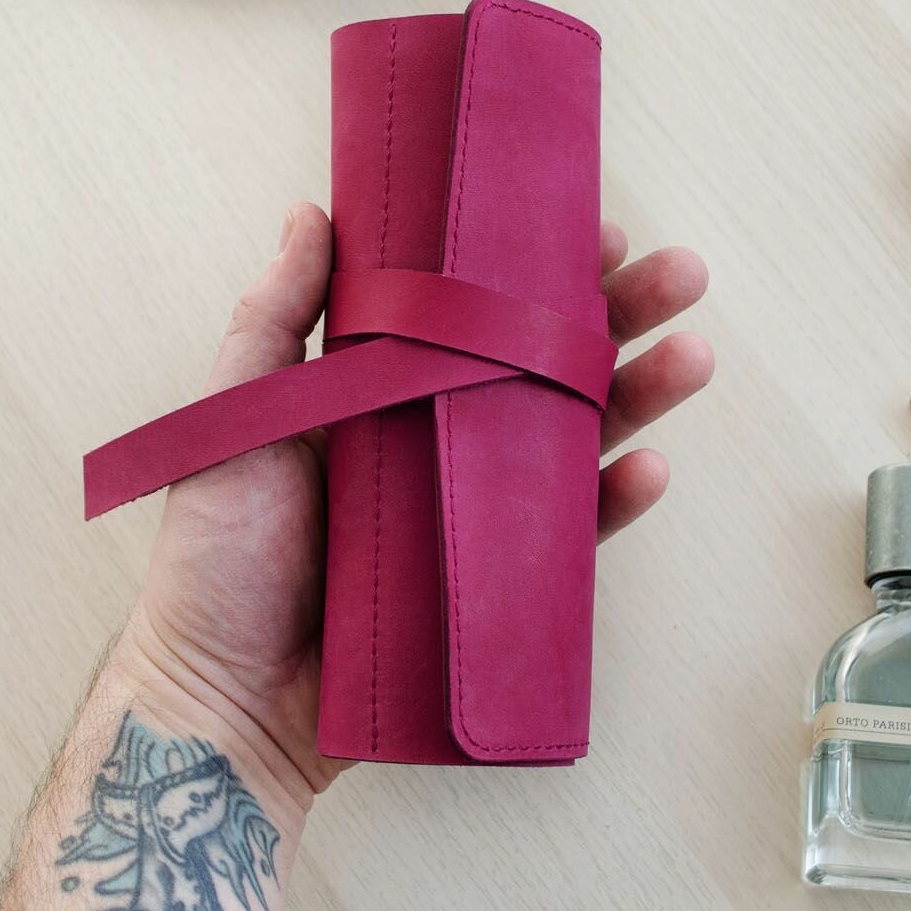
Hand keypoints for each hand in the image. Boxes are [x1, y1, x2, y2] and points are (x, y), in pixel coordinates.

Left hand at [122, 203, 711, 802]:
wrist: (226, 698)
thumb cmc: (219, 558)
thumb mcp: (237, 418)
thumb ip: (273, 318)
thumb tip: (312, 211)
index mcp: (384, 391)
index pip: (476, 312)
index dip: (535, 269)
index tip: (590, 227)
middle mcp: (438, 440)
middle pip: (544, 364)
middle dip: (620, 316)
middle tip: (679, 274)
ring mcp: (471, 513)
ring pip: (574, 440)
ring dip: (641, 394)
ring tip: (691, 354)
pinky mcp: (494, 584)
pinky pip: (569, 538)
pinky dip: (614, 503)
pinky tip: (651, 467)